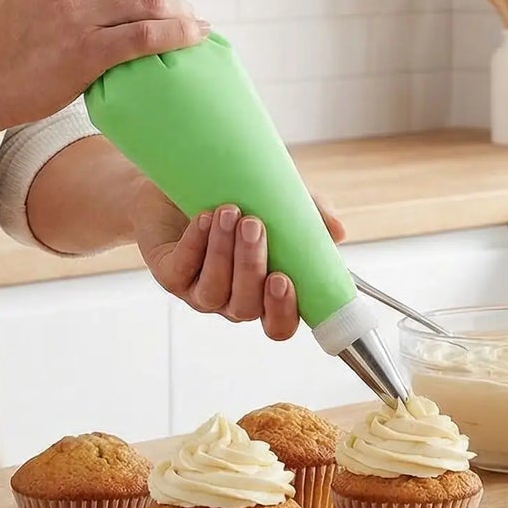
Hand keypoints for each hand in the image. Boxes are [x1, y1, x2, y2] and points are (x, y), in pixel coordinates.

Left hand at [133, 180, 347, 340]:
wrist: (180, 182)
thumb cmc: (236, 198)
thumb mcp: (277, 202)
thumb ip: (309, 217)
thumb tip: (338, 231)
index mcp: (264, 292)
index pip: (279, 325)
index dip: (283, 312)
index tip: (284, 278)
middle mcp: (233, 299)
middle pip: (246, 307)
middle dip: (251, 266)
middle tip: (254, 224)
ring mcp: (199, 291)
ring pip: (215, 291)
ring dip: (224, 252)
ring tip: (229, 212)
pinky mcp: (170, 276)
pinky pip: (183, 271)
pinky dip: (195, 244)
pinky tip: (204, 218)